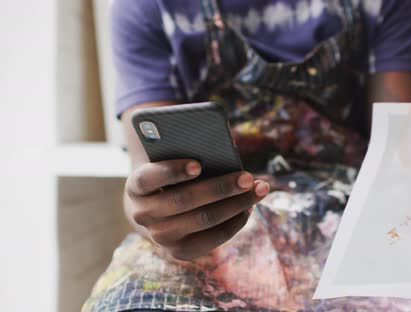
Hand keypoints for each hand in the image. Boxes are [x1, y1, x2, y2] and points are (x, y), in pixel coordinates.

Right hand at [124, 159, 269, 260]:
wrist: (154, 209)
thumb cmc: (169, 175)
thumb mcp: (168, 161)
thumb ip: (186, 153)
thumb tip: (224, 154)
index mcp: (136, 186)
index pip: (149, 178)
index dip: (173, 171)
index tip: (198, 165)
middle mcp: (143, 214)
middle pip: (185, 200)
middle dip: (221, 188)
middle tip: (247, 177)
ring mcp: (160, 237)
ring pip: (205, 219)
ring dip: (237, 204)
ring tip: (259, 189)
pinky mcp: (179, 252)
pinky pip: (213, 238)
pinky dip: (235, 221)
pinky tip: (250, 207)